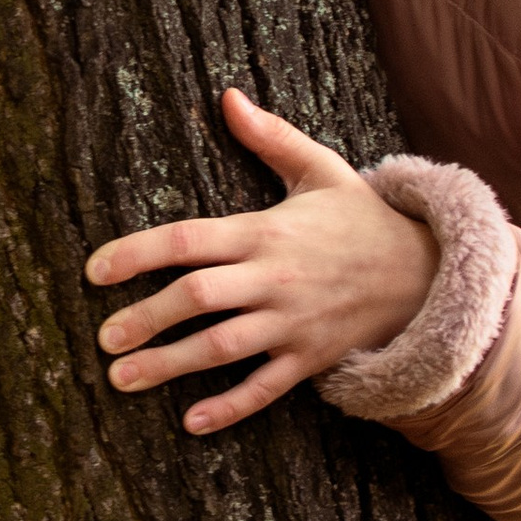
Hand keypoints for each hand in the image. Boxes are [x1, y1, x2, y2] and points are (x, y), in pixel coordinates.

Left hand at [85, 87, 440, 435]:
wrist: (426, 273)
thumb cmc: (361, 218)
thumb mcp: (321, 169)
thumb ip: (270, 137)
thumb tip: (227, 96)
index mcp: (266, 231)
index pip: (189, 239)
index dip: (137, 253)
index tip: (95, 271)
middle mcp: (275, 279)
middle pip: (198, 297)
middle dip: (146, 318)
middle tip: (103, 337)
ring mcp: (293, 323)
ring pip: (223, 347)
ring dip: (169, 366)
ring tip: (121, 379)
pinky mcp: (311, 359)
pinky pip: (266, 388)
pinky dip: (230, 408)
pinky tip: (191, 423)